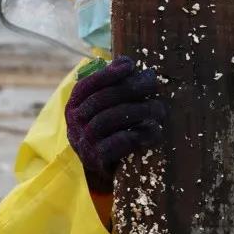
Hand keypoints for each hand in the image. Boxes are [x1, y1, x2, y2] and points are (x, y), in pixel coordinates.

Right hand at [66, 56, 165, 191]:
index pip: (88, 85)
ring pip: (109, 119)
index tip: (131, 65)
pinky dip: (139, 134)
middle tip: (154, 85)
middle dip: (130, 89)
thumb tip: (129, 62)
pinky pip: (118, 143)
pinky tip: (155, 130)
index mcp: (74, 104)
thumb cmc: (108, 132)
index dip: (109, 73)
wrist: (101, 171)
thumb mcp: (104, 108)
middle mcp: (74, 122)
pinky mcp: (96, 159)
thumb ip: (113, 87)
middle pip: (102, 100)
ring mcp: (83, 141)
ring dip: (137, 110)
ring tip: (159, 109)